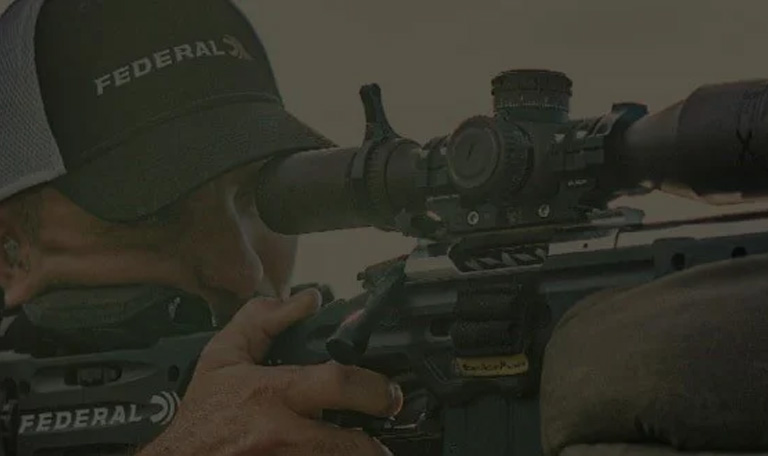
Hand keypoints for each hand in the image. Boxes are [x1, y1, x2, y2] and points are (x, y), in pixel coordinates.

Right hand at [138, 288, 401, 455]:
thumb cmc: (203, 414)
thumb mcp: (223, 356)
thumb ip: (264, 321)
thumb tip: (308, 299)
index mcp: (273, 393)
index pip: (337, 384)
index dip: (373, 388)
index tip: (389, 392)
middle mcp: (283, 433)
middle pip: (351, 444)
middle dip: (376, 443)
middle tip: (384, 434)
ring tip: (363, 450)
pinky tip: (334, 453)